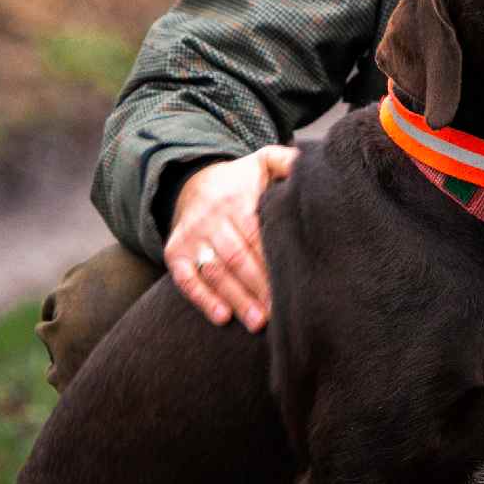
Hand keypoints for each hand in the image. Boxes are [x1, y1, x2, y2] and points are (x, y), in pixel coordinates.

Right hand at [164, 146, 296, 329]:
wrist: (193, 182)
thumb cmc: (241, 181)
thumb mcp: (262, 162)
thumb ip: (286, 162)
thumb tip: (308, 165)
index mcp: (236, 200)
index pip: (256, 235)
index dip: (272, 260)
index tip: (292, 282)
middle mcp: (211, 219)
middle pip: (237, 257)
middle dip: (258, 286)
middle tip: (280, 311)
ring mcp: (191, 237)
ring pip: (215, 272)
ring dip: (236, 298)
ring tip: (257, 321)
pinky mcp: (175, 253)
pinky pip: (185, 279)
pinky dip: (202, 299)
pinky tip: (222, 316)